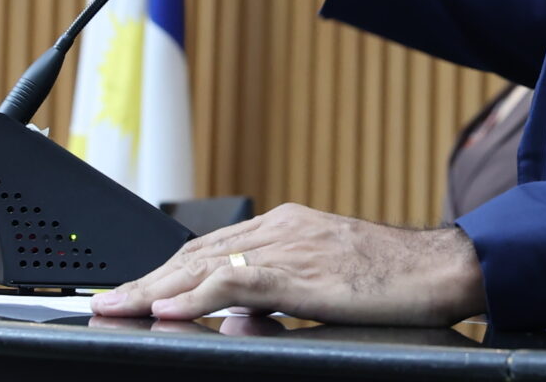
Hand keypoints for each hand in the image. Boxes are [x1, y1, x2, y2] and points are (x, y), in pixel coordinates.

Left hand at [88, 204, 485, 324]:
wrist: (441, 267)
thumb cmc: (394, 277)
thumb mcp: (325, 283)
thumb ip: (279, 294)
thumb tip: (235, 319)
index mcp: (288, 226)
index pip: (209, 248)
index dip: (162, 271)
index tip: (128, 291)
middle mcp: (283, 227)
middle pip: (196, 252)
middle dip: (145, 280)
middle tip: (104, 303)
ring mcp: (292, 245)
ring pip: (206, 264)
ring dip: (154, 288)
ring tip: (117, 308)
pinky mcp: (304, 271)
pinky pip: (239, 282)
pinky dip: (197, 295)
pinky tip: (168, 307)